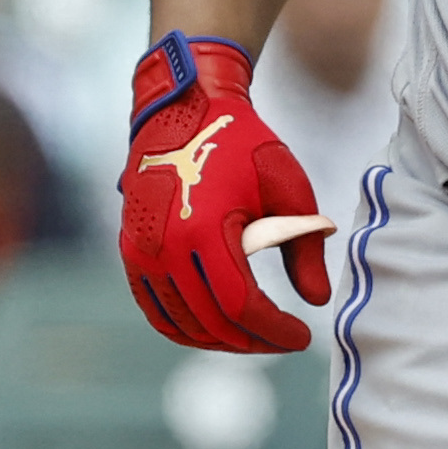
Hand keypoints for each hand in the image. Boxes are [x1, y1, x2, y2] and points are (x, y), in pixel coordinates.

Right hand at [118, 32, 329, 352]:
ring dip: (221, 340)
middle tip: (284, 338)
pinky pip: (156, 309)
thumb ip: (305, 246)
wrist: (182, 108)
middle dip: (254, 340)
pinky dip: (187, 328)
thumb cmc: (239, 142)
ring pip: (181, 324)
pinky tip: (217, 327)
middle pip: (212, 323)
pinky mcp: (131, 251)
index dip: (274, 331)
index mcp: (203, 227)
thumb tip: (316, 300)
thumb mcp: (287, 186)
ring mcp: (140, 250)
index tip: (303, 336)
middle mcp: (163, 245)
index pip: (240, 305)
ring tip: (254, 334)